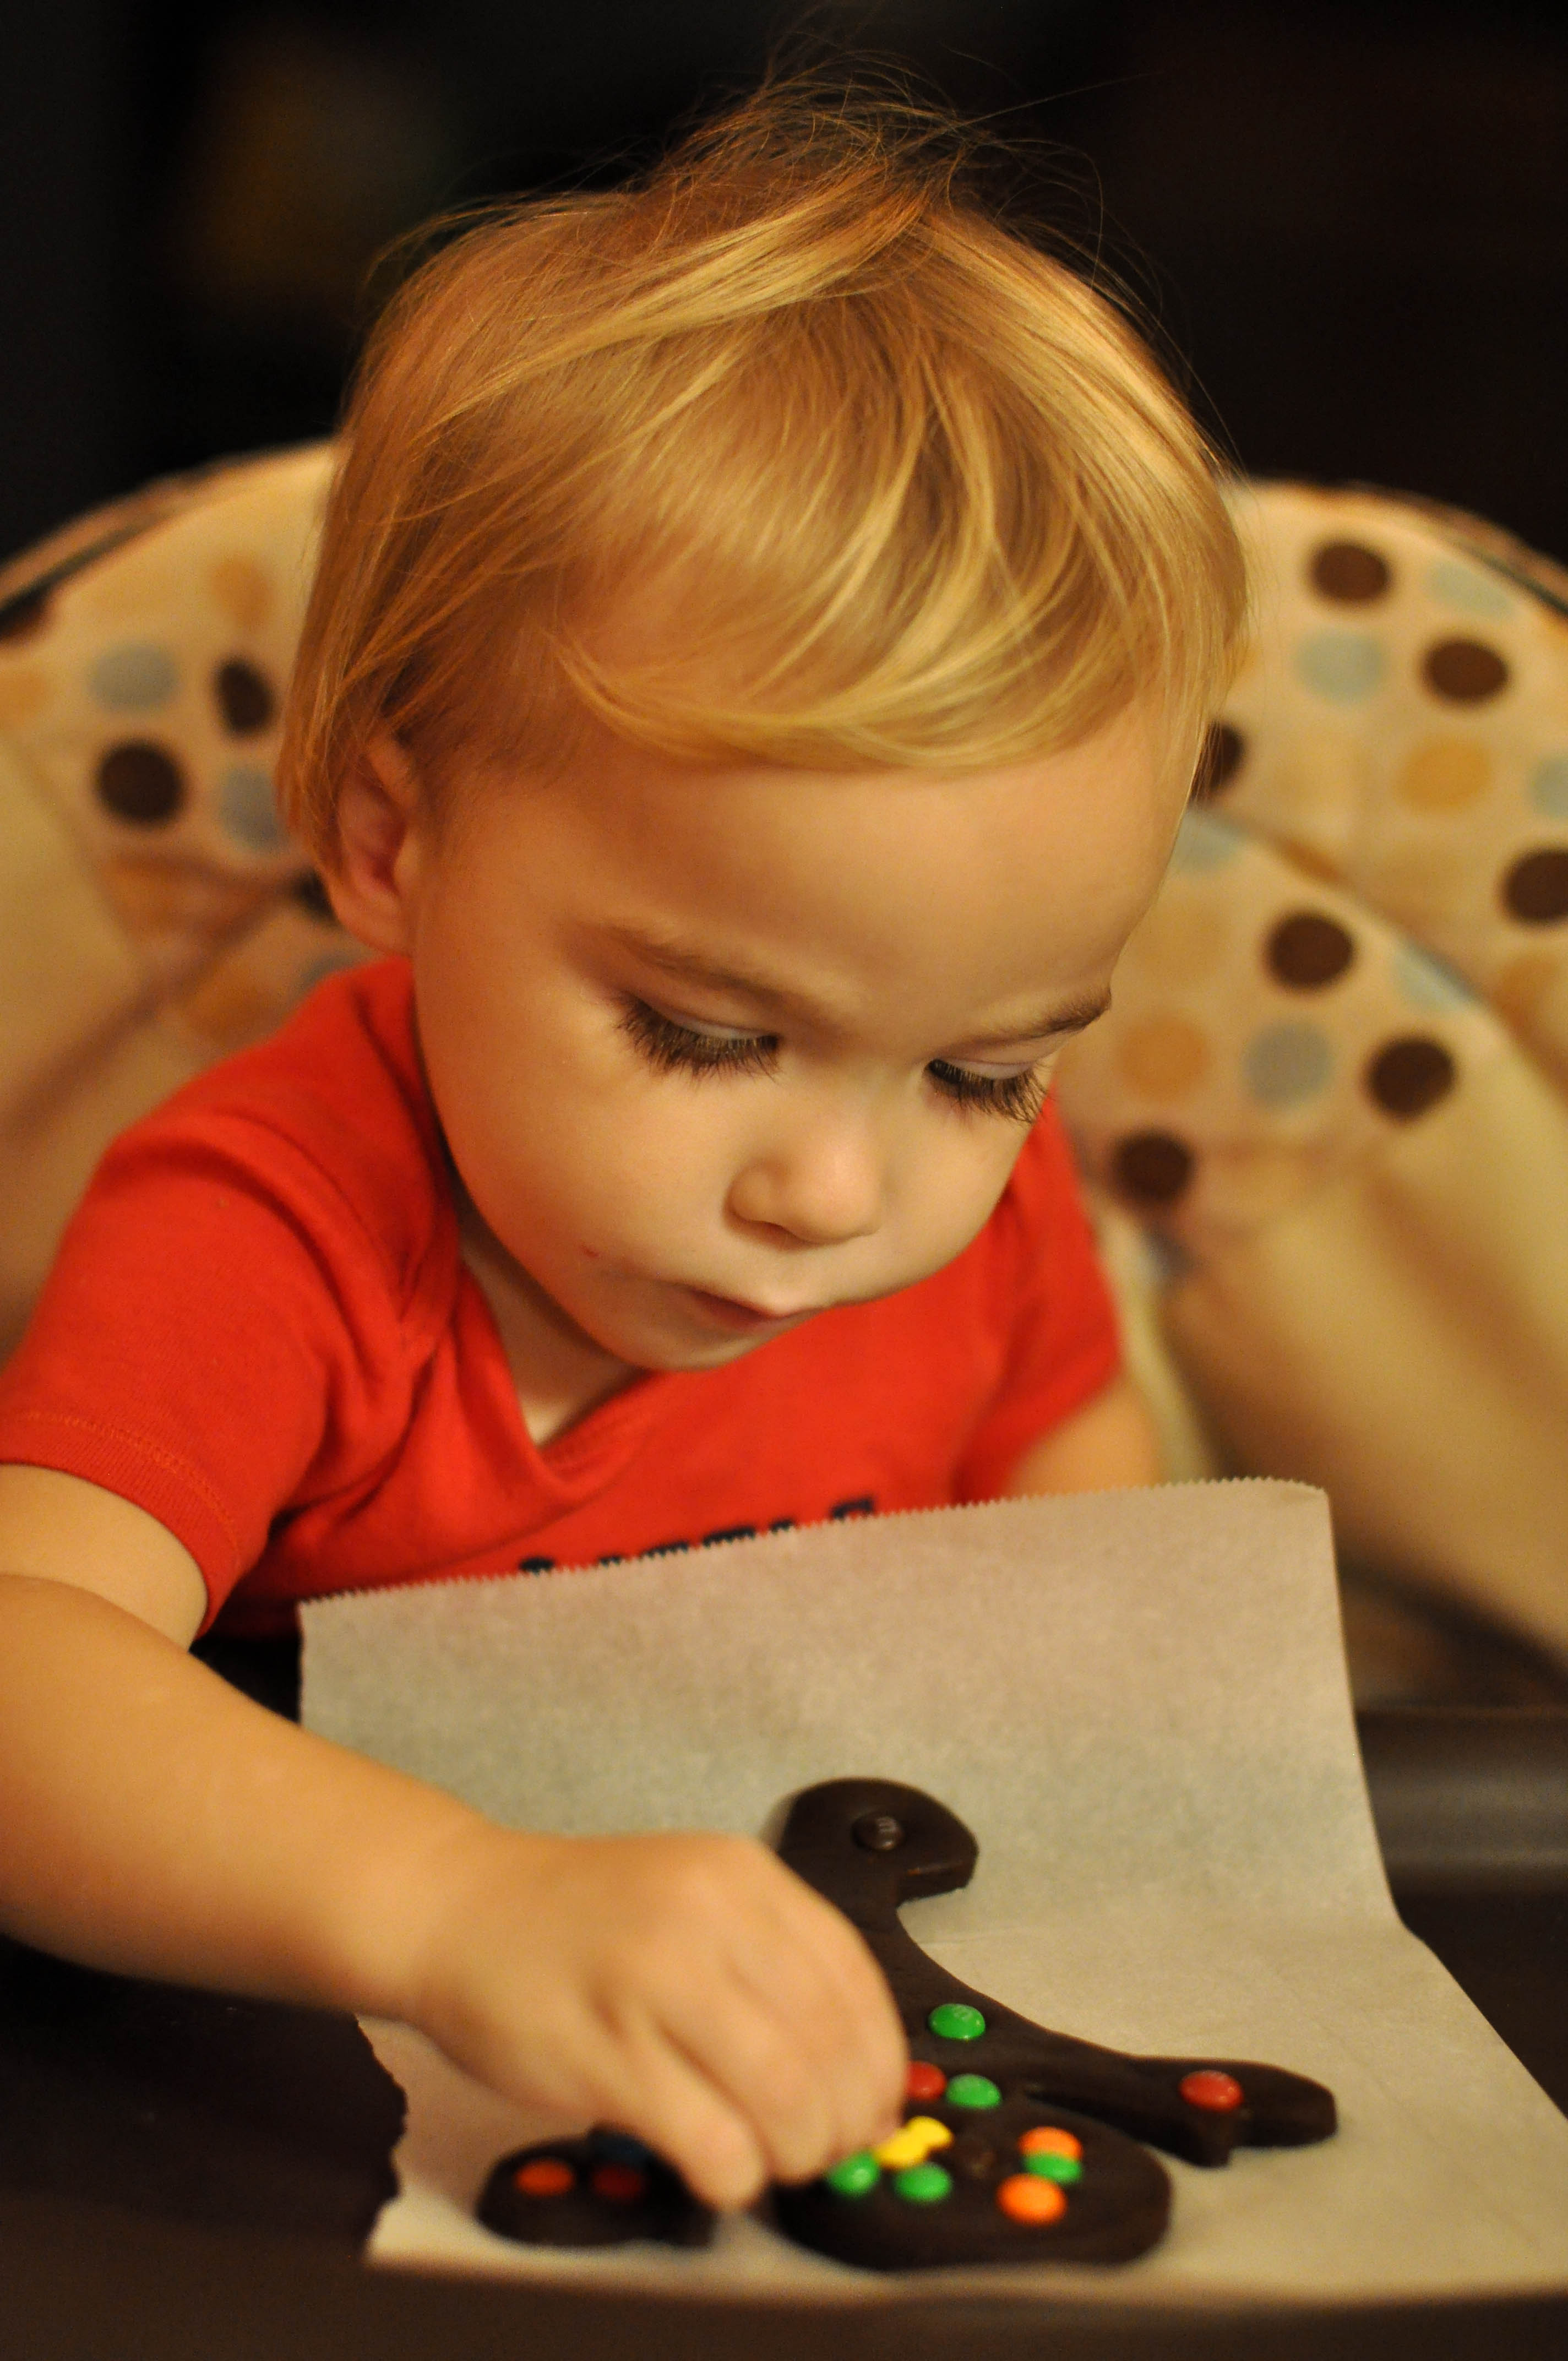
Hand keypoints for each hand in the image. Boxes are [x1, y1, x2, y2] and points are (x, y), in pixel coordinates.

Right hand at [403, 1821, 906, 2207]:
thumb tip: (851, 2069)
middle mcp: (703, 1916)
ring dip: (798, 2150)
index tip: (873, 2105)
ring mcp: (649, 1979)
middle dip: (845, 2118)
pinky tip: (721, 2168)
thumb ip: (768, 1960)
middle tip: (830, 2147)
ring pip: (781, 2093)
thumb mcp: (692, 1896)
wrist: (460, 1908)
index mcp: (739, 1876)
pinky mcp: (601, 2050)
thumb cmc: (579, 1920)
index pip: (852, 1978)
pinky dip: (735, 2171)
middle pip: (826, 2042)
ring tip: (776, 2160)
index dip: (879, 2060)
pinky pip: (708, 2136)